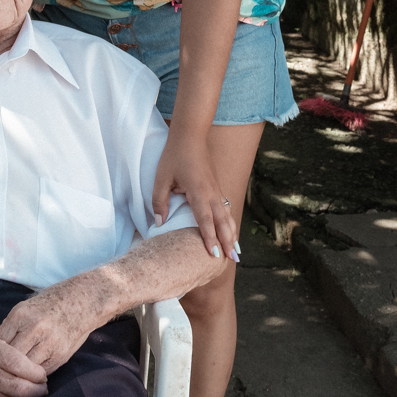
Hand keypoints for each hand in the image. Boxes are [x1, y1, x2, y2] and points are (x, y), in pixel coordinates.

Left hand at [0, 280, 106, 375]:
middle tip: (2, 372)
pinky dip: (34, 374)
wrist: (81, 302)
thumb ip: (11, 326)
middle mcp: (34, 329)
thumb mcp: (25, 308)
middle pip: (11, 357)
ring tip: (15, 376)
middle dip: (5, 365)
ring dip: (20, 373)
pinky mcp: (60, 355)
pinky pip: (41, 371)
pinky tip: (31, 374)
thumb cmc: (50, 305)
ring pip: (25, 367)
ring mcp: (48, 343)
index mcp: (21, 315)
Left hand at [151, 131, 237, 260]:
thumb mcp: (161, 178)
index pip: (205, 220)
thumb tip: (159, 223)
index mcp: (198, 192)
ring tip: (236, 252)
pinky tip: (231, 232)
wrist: (190, 136)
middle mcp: (211, 193)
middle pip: (222, 222)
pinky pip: (225, 209)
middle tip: (234, 260)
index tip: (214, 254)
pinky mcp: (216, 188)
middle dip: (228, 241)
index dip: (210, 238)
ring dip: (232, 234)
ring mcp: (216, 190)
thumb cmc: (174, 156)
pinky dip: (229, 223)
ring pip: (227, 216)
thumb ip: (160, 201)